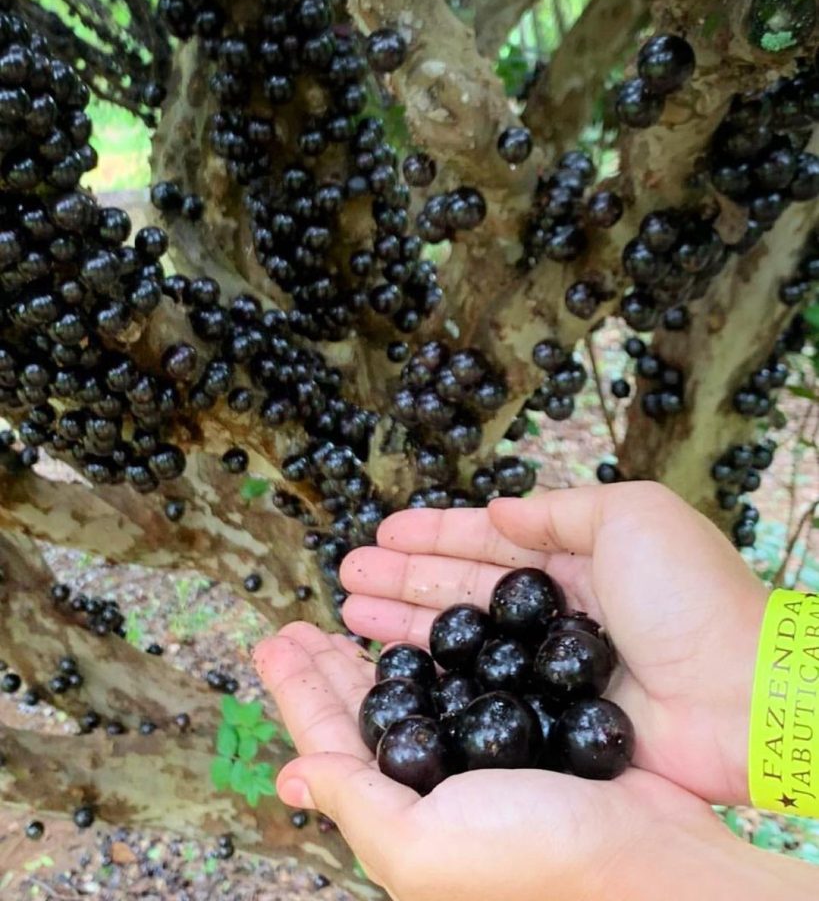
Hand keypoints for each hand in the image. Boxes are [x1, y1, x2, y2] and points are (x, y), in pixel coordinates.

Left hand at [254, 622, 725, 900]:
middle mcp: (428, 786)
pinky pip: (456, 682)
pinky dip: (430, 654)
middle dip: (324, 666)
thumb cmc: (533, 855)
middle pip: (360, 712)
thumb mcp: (424, 843)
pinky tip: (419, 633)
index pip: (327, 742)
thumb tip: (289, 776)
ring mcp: (471, 757)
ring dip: (371, 654)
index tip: (270, 640)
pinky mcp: (514, 732)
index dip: (295, 691)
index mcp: (397, 814)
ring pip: (405, 692)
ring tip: (343, 616)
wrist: (647, 854)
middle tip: (297, 622)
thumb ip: (354, 803)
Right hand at [340, 482, 766, 805]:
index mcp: (576, 558)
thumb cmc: (691, 595)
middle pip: (462, 590)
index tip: (384, 529)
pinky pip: (478, 693)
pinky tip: (393, 669)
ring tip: (349, 611)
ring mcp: (548, 668)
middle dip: (402, 578)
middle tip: (346, 573)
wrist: (740, 695)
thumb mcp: (632, 517)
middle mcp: (556, 612)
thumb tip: (499, 508)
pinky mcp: (547, 719)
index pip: (489, 542)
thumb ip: (559, 511)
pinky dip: (435, 680)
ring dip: (405, 623)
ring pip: (461, 641)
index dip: (434, 534)